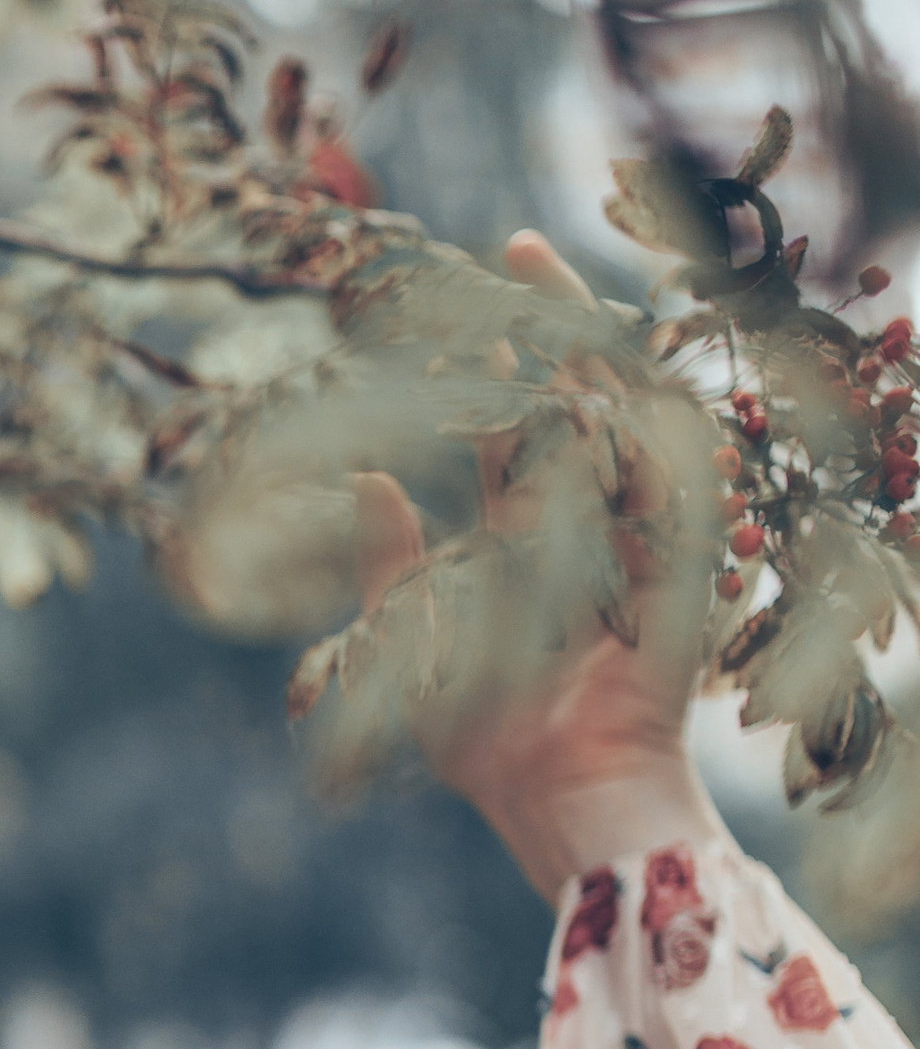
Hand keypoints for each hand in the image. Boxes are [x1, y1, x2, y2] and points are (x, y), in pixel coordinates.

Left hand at [356, 229, 720, 900]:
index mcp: (533, 541)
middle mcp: (590, 528)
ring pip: (621, 415)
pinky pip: (671, 475)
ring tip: (545, 285)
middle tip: (516, 245)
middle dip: (551, 321)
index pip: (521, 425)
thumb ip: (393, 560)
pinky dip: (644, 418)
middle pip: (578, 398)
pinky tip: (609, 360)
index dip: (502, 361)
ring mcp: (638, 542)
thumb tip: (368, 477)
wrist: (556, 803)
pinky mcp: (680, 567)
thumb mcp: (415, 639)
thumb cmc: (487, 745)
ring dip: (587, 348)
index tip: (471, 296)